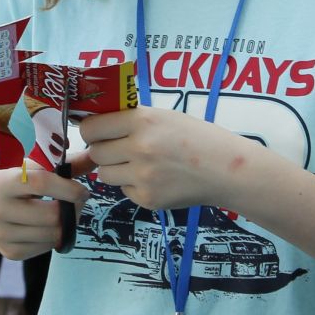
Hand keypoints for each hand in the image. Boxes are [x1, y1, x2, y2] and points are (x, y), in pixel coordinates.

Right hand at [0, 163, 89, 260]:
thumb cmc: (9, 182)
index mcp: (0, 182)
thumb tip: (93, 157)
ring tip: (66, 212)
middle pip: (50, 216)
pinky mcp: (9, 252)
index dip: (68, 188)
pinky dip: (55, 237)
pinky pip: (46, 247)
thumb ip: (61, 163)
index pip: (41, 183)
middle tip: (78, 202)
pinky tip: (51, 225)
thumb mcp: (27, 167)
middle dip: (73, 209)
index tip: (82, 190)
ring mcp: (1, 235)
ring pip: (52, 234)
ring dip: (67, 224)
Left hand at [78, 107, 264, 213]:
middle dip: (104, 151)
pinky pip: (124, 190)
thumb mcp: (163, 116)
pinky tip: (156, 178)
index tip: (96, 133)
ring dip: (116, 170)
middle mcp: (139, 148)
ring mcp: (142, 176)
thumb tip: (90, 129)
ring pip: (105, 174)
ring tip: (140, 164)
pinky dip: (134, 185)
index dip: (90, 131)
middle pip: (96, 153)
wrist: (225, 168)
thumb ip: (128, 120)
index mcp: (142, 121)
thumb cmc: (195, 137)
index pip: (91, 128)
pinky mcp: (147, 198)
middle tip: (122, 149)